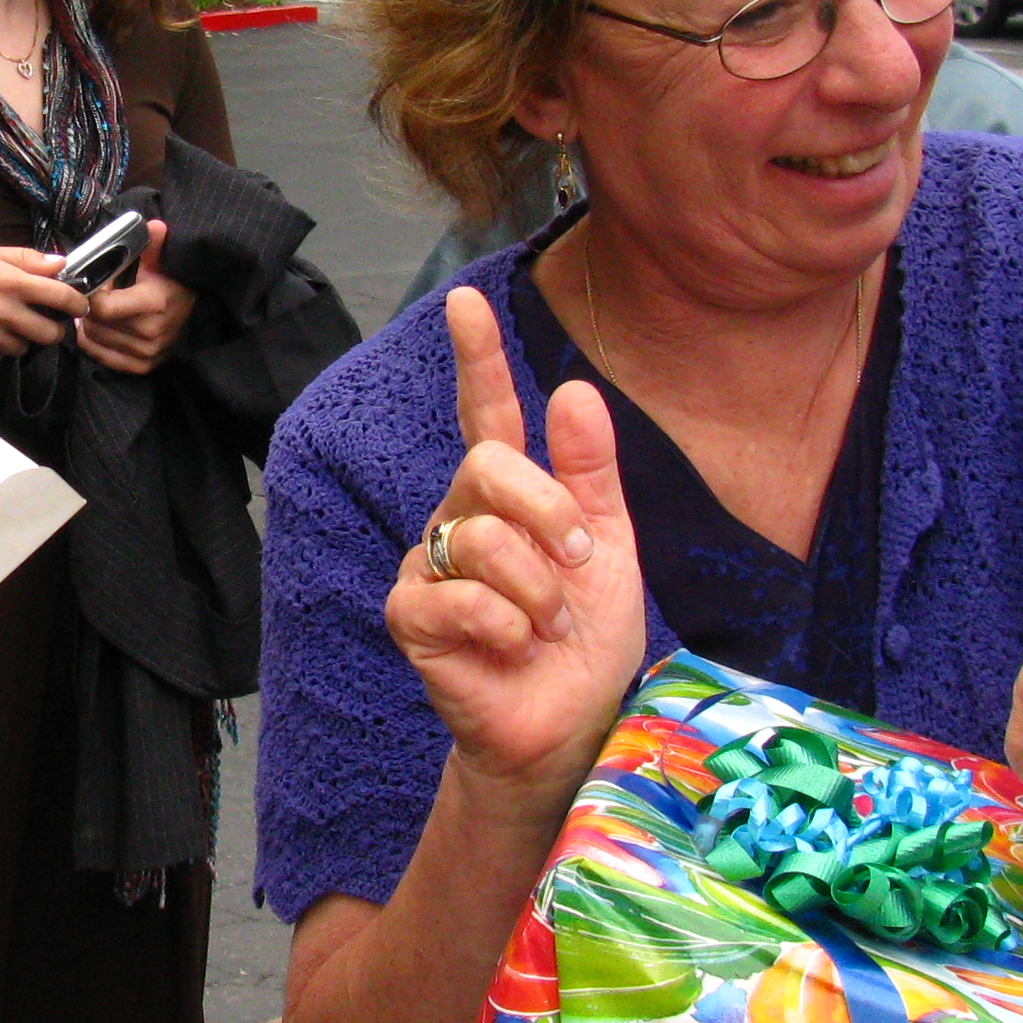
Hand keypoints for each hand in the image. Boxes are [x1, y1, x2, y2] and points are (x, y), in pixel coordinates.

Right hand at [0, 244, 87, 363]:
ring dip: (23, 338)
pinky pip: (0, 357)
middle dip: (52, 328)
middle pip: (50, 333)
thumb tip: (58, 262)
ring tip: (4, 322)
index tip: (79, 304)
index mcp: (8, 281)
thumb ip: (22, 258)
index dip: (77, 302)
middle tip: (43, 318)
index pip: (60, 297)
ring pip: (25, 347)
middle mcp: (3, 312)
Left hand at [76, 220, 195, 374]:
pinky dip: (92, 341)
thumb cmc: (172, 284)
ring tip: (93, 309)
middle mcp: (149, 334)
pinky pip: (101, 356)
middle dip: (87, 306)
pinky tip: (98, 326)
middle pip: (94, 323)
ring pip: (93, 339)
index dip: (91, 293)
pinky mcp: (142, 366)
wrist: (194, 313)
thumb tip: (154, 226)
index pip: (103, 308)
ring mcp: (146, 353)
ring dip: (87, 323)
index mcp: (153, 305)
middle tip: (91, 293)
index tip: (95, 281)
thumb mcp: (163, 263)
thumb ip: (153, 245)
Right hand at [383, 286, 647, 806]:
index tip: (464, 301)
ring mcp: (431, 565)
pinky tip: (512, 648)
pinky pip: (455, 596)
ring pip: (479, 536)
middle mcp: (461, 516)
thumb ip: (592, 471)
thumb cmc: (587, 636)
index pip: (485, 411)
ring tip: (548, 626)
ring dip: (537, 587)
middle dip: (549, 512)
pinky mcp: (412, 617)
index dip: (475, 357)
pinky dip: (504, 624)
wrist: (571, 722)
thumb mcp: (610, 545)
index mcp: (510, 494)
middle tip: (576, 563)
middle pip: (488, 464)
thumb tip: (572, 389)